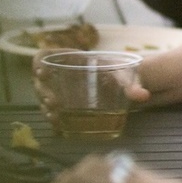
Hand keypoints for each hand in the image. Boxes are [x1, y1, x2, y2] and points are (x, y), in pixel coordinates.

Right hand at [32, 48, 153, 127]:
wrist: (124, 85)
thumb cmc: (120, 74)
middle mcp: (62, 74)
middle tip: (54, 104)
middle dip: (43, 93)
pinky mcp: (66, 105)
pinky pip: (52, 110)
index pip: (44, 56)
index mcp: (72, 59)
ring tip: (55, 118)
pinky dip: (53, 118)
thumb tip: (143, 96)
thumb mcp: (126, 76)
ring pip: (44, 97)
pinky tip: (59, 127)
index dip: (38, 63)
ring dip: (46, 107)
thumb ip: (132, 85)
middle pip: (41, 81)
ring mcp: (62, 90)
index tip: (42, 72)